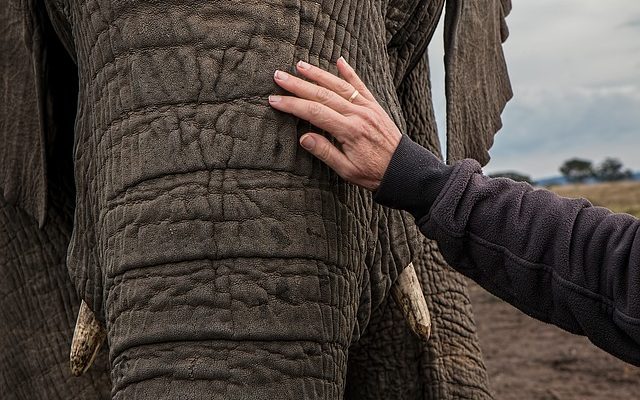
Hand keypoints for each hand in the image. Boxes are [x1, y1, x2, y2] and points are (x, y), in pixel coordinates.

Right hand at [268, 57, 401, 190]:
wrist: (403, 170)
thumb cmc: (373, 173)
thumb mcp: (346, 170)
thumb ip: (325, 152)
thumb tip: (303, 137)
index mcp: (349, 131)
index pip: (314, 113)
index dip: (292, 105)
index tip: (275, 100)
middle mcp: (358, 115)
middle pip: (322, 95)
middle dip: (298, 85)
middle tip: (278, 76)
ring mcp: (367, 108)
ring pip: (339, 86)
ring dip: (318, 74)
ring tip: (300, 66)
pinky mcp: (375, 107)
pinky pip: (361, 86)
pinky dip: (350, 73)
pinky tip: (339, 61)